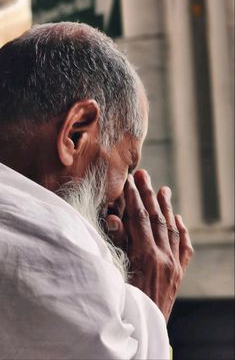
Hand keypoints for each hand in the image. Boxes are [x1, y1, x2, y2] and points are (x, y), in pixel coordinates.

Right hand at [106, 169, 193, 322]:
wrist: (143, 330)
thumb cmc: (123, 303)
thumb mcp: (115, 274)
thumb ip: (116, 245)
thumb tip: (114, 218)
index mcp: (147, 256)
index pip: (139, 219)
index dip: (134, 198)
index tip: (130, 182)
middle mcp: (164, 258)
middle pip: (156, 218)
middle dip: (149, 195)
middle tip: (145, 175)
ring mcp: (174, 266)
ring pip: (171, 229)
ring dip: (167, 208)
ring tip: (164, 189)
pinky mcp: (179, 274)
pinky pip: (184, 248)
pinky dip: (182, 232)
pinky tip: (180, 219)